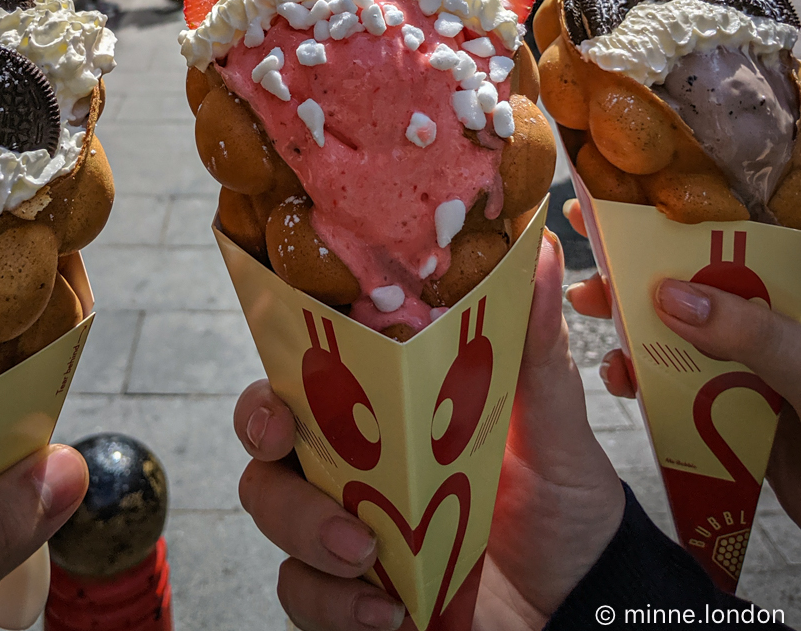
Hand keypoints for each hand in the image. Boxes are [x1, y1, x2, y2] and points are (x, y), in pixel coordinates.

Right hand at [234, 236, 624, 630]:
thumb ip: (536, 344)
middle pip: (267, 435)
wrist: (582, 603)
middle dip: (262, 437)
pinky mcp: (350, 597)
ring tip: (365, 551)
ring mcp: (346, 527)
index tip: (280, 390)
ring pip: (271, 511)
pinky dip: (332, 605)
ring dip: (302, 529)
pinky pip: (303, 596)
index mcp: (389, 405)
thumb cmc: (562, 502)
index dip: (277, 370)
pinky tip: (387, 611)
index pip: (307, 372)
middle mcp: (355, 461)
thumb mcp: (552, 421)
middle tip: (286, 449)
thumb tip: (542, 250)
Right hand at [565, 199, 800, 529]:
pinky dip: (646, 378)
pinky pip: (681, 382)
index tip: (623, 196)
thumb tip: (670, 294)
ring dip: (634, 319)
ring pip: (682, 328)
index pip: (734, 235)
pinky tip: (622, 378)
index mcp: (787, 290)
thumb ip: (746, 329)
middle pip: (697, 278)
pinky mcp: (735, 406)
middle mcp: (768, 319)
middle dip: (640, 264)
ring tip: (589, 305)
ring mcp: (751, 362)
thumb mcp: (800, 363)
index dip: (678, 212)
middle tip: (589, 250)